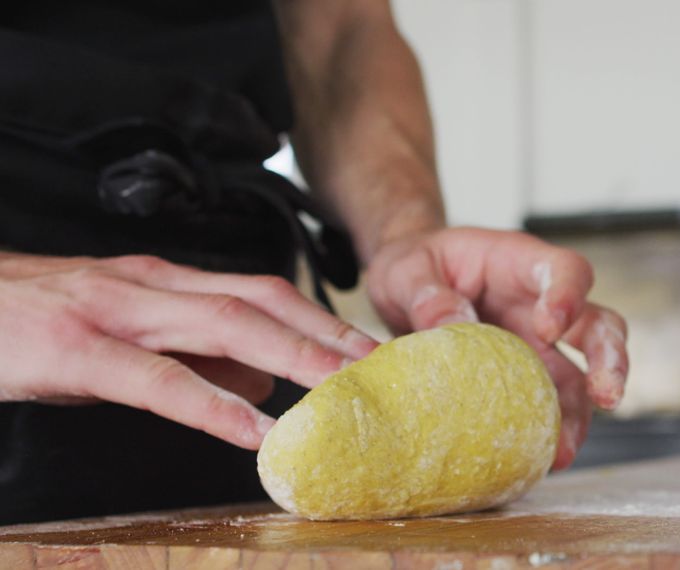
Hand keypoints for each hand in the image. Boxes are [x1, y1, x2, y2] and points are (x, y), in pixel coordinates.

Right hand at [0, 253, 377, 448]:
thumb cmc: (35, 322)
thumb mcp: (125, 335)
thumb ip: (194, 353)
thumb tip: (263, 380)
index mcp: (168, 284)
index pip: (266, 293)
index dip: (325, 320)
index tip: (375, 352)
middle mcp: (153, 286)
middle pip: (261, 302)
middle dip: (328, 335)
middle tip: (384, 368)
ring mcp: (114, 311)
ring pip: (222, 326)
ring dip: (292, 356)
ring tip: (341, 389)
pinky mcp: (72, 349)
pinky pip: (152, 377)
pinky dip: (208, 401)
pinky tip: (250, 426)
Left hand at [365, 227, 628, 469]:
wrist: (408, 290)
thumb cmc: (415, 268)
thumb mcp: (405, 271)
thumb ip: (425, 294)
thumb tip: (451, 327)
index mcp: (519, 264)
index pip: (566, 270)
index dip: (569, 296)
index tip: (550, 327)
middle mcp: (542, 305)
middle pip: (599, 325)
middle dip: (610, 359)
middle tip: (607, 395)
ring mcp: (540, 345)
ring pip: (583, 375)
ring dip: (583, 413)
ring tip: (564, 450)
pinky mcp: (529, 378)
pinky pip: (552, 406)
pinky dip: (552, 433)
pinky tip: (540, 459)